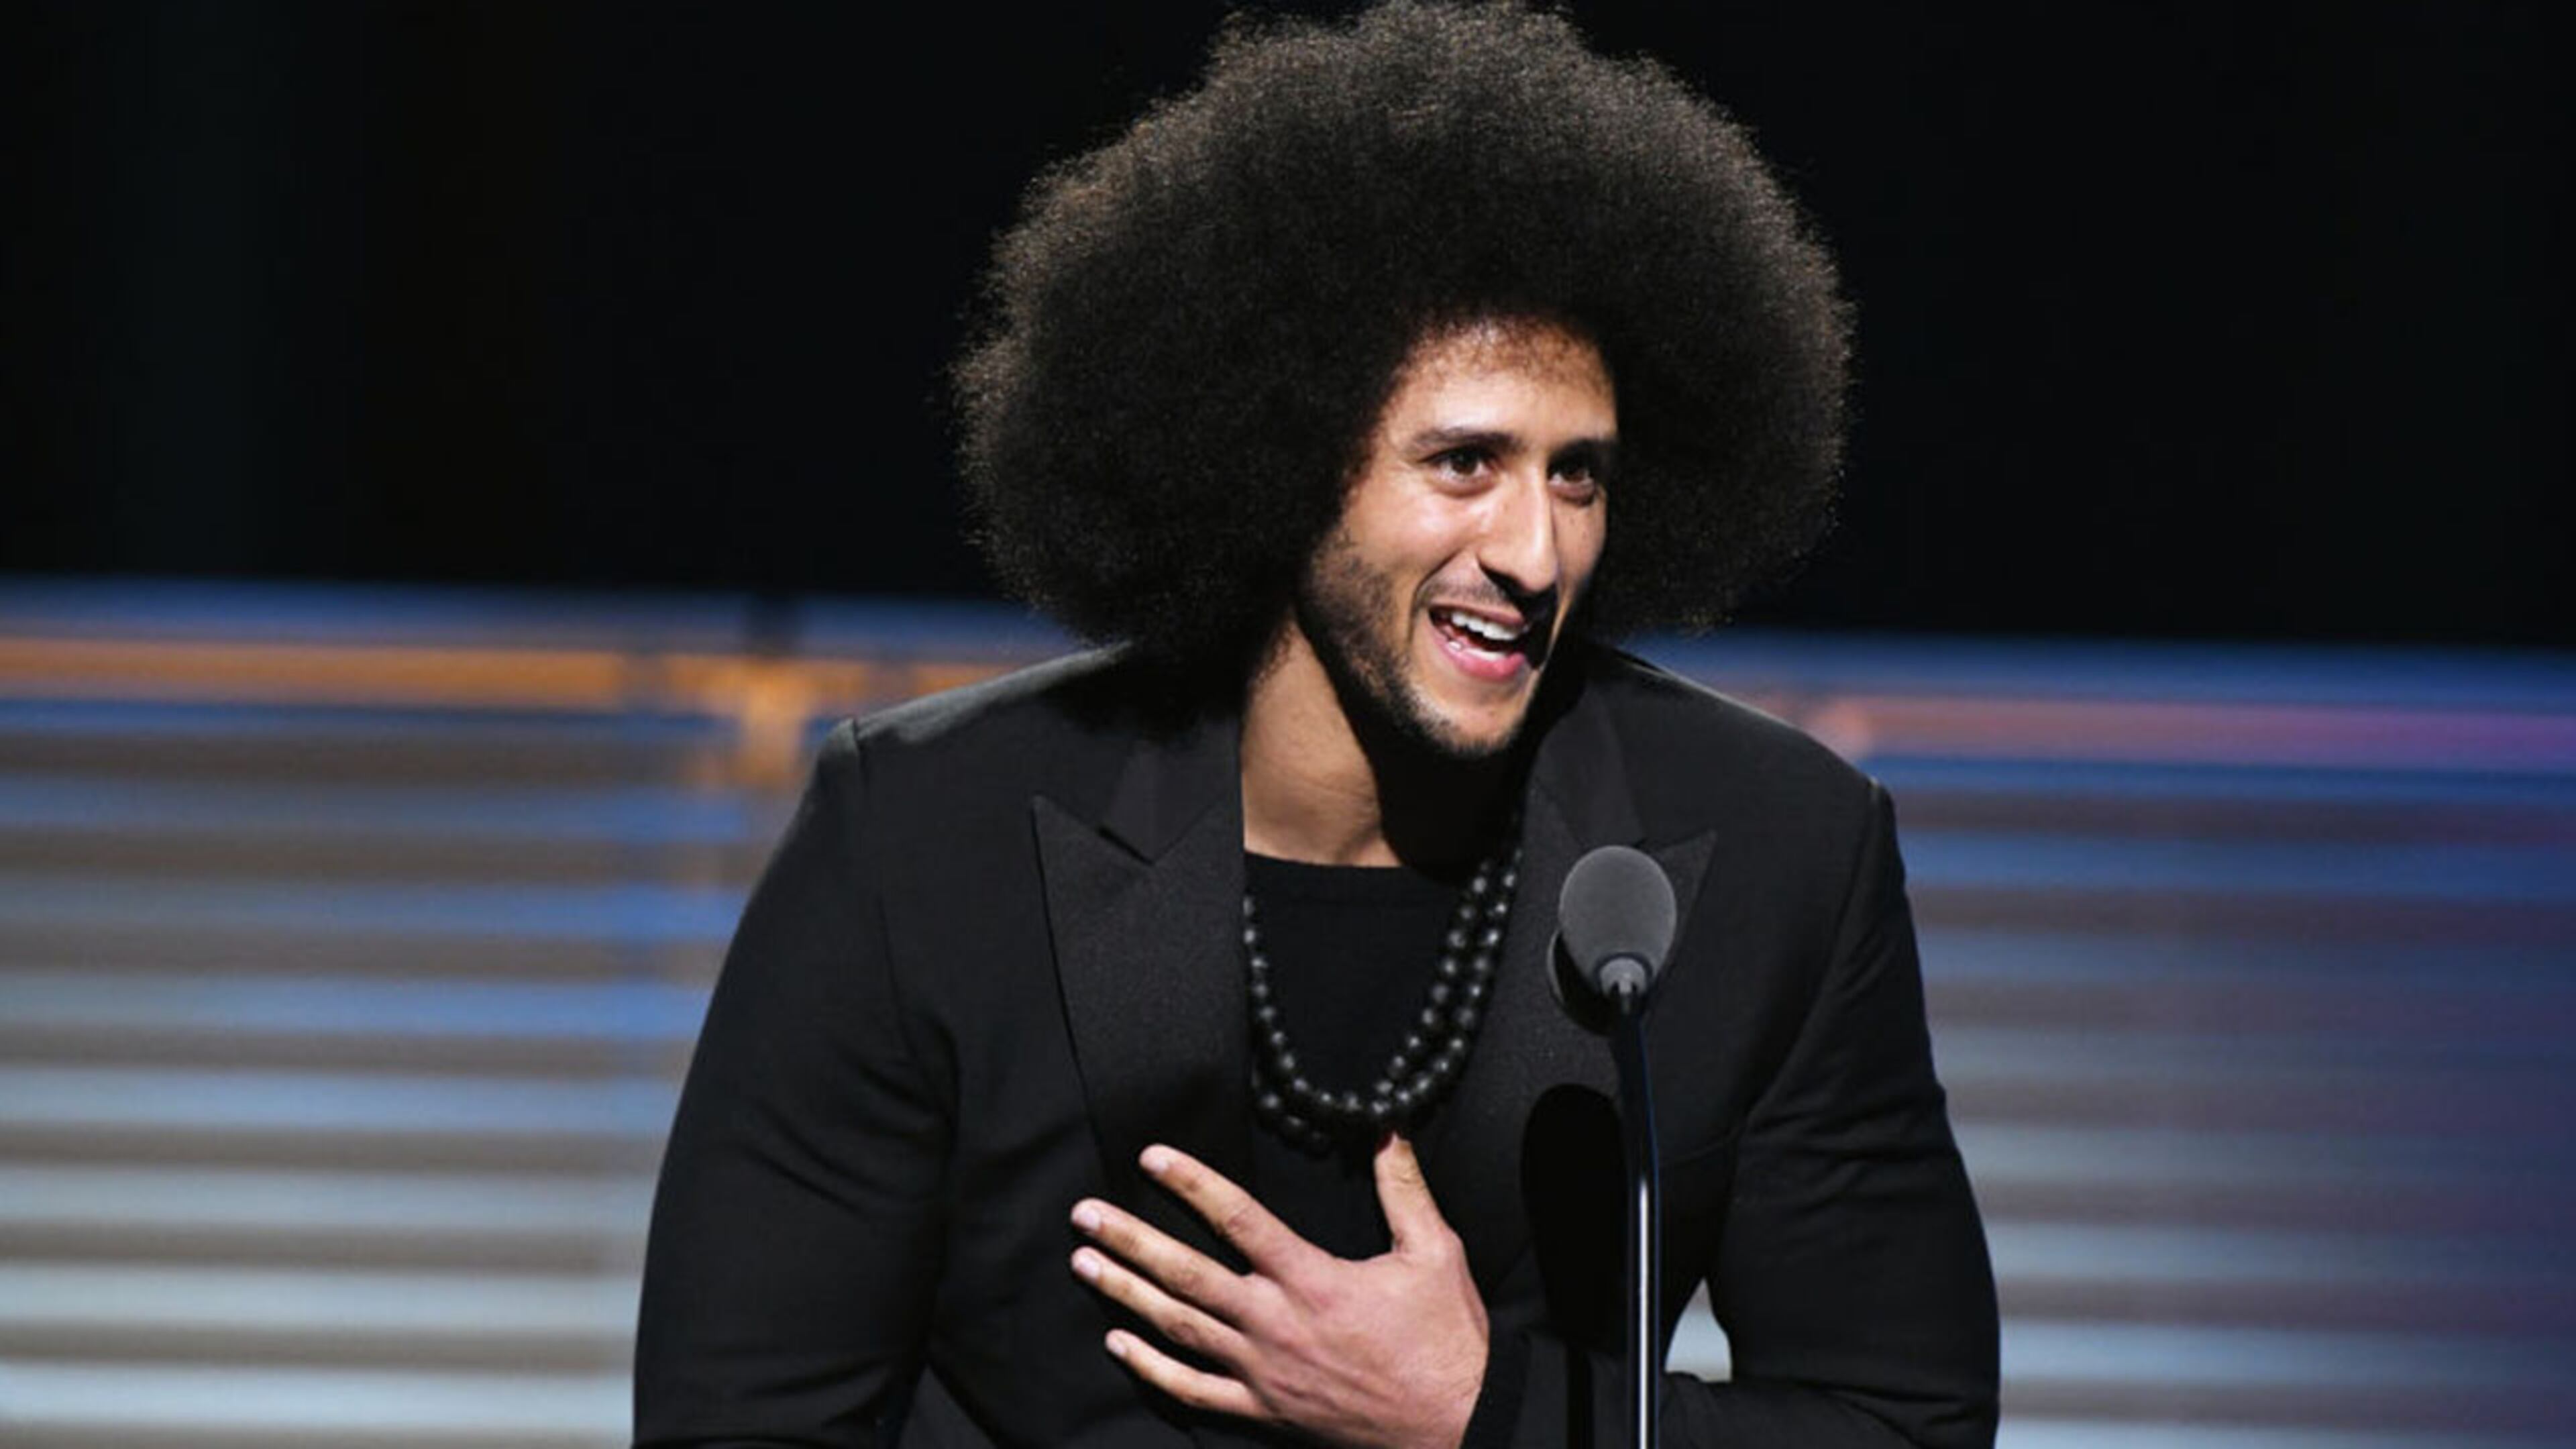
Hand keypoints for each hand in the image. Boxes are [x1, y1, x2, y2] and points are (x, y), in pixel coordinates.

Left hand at [1069, 1135, 1488, 1448]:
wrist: (1456, 1424)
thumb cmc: (1446, 1338)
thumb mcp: (1434, 1252)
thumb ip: (1403, 1187)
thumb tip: (1386, 1126)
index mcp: (1312, 1279)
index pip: (1237, 1218)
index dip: (1191, 1184)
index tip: (1150, 1157)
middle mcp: (1275, 1323)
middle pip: (1186, 1274)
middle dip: (1129, 1241)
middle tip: (1083, 1215)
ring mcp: (1263, 1372)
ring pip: (1178, 1328)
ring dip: (1125, 1293)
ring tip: (1083, 1263)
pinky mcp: (1264, 1410)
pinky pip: (1194, 1391)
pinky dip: (1151, 1367)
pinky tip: (1118, 1343)